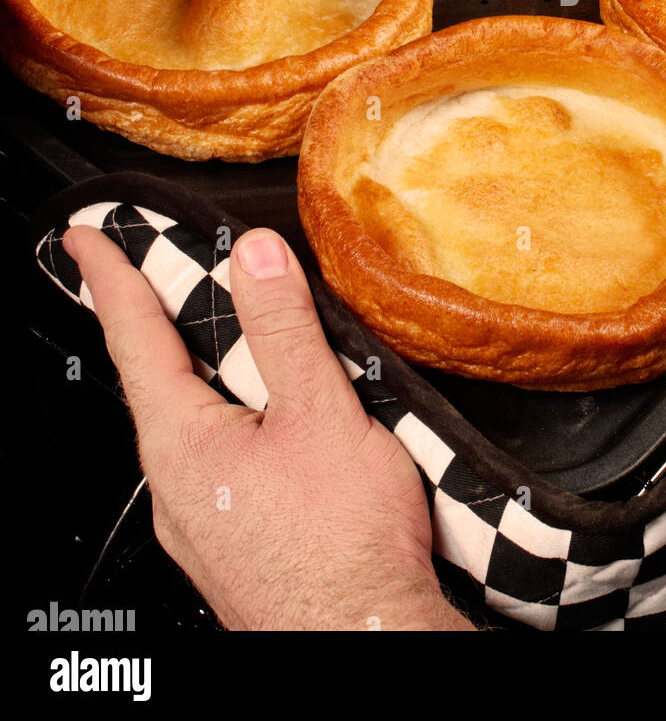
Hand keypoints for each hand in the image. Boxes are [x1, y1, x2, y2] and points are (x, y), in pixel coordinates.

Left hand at [62, 224, 473, 631]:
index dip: (112, 279)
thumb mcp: (319, 413)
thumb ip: (284, 330)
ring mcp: (200, 521)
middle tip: (136, 272)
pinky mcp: (232, 543)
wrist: (364, 640)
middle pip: (155, 381)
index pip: (135, 338)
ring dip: (194, 373)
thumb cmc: (342, 547)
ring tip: (210, 337)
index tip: (87, 239)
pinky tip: (265, 423)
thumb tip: (256, 257)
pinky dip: (225, 419)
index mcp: (183, 443)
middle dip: (149, 323)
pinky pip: (215, 461)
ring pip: (188, 425)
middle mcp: (176, 486)